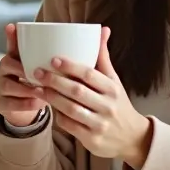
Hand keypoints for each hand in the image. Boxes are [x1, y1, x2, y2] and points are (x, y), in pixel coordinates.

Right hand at [0, 23, 46, 126]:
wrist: (26, 108)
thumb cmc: (37, 84)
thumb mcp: (44, 71)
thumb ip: (52, 60)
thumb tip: (75, 44)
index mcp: (14, 58)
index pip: (11, 45)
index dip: (11, 36)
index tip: (12, 26)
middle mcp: (3, 70)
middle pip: (6, 64)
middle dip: (21, 68)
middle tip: (38, 73)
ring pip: (7, 84)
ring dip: (25, 88)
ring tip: (41, 91)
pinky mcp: (1, 104)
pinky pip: (10, 103)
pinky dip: (25, 104)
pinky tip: (38, 103)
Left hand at [34, 26, 152, 168]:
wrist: (132, 137)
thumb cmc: (117, 102)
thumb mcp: (114, 80)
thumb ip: (103, 57)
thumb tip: (102, 29)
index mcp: (112, 88)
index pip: (89, 74)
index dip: (70, 66)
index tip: (53, 59)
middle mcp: (108, 106)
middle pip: (77, 91)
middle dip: (55, 81)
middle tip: (36, 72)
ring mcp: (100, 124)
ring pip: (71, 109)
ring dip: (51, 98)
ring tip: (36, 88)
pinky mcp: (92, 139)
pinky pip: (70, 126)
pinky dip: (58, 116)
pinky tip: (49, 107)